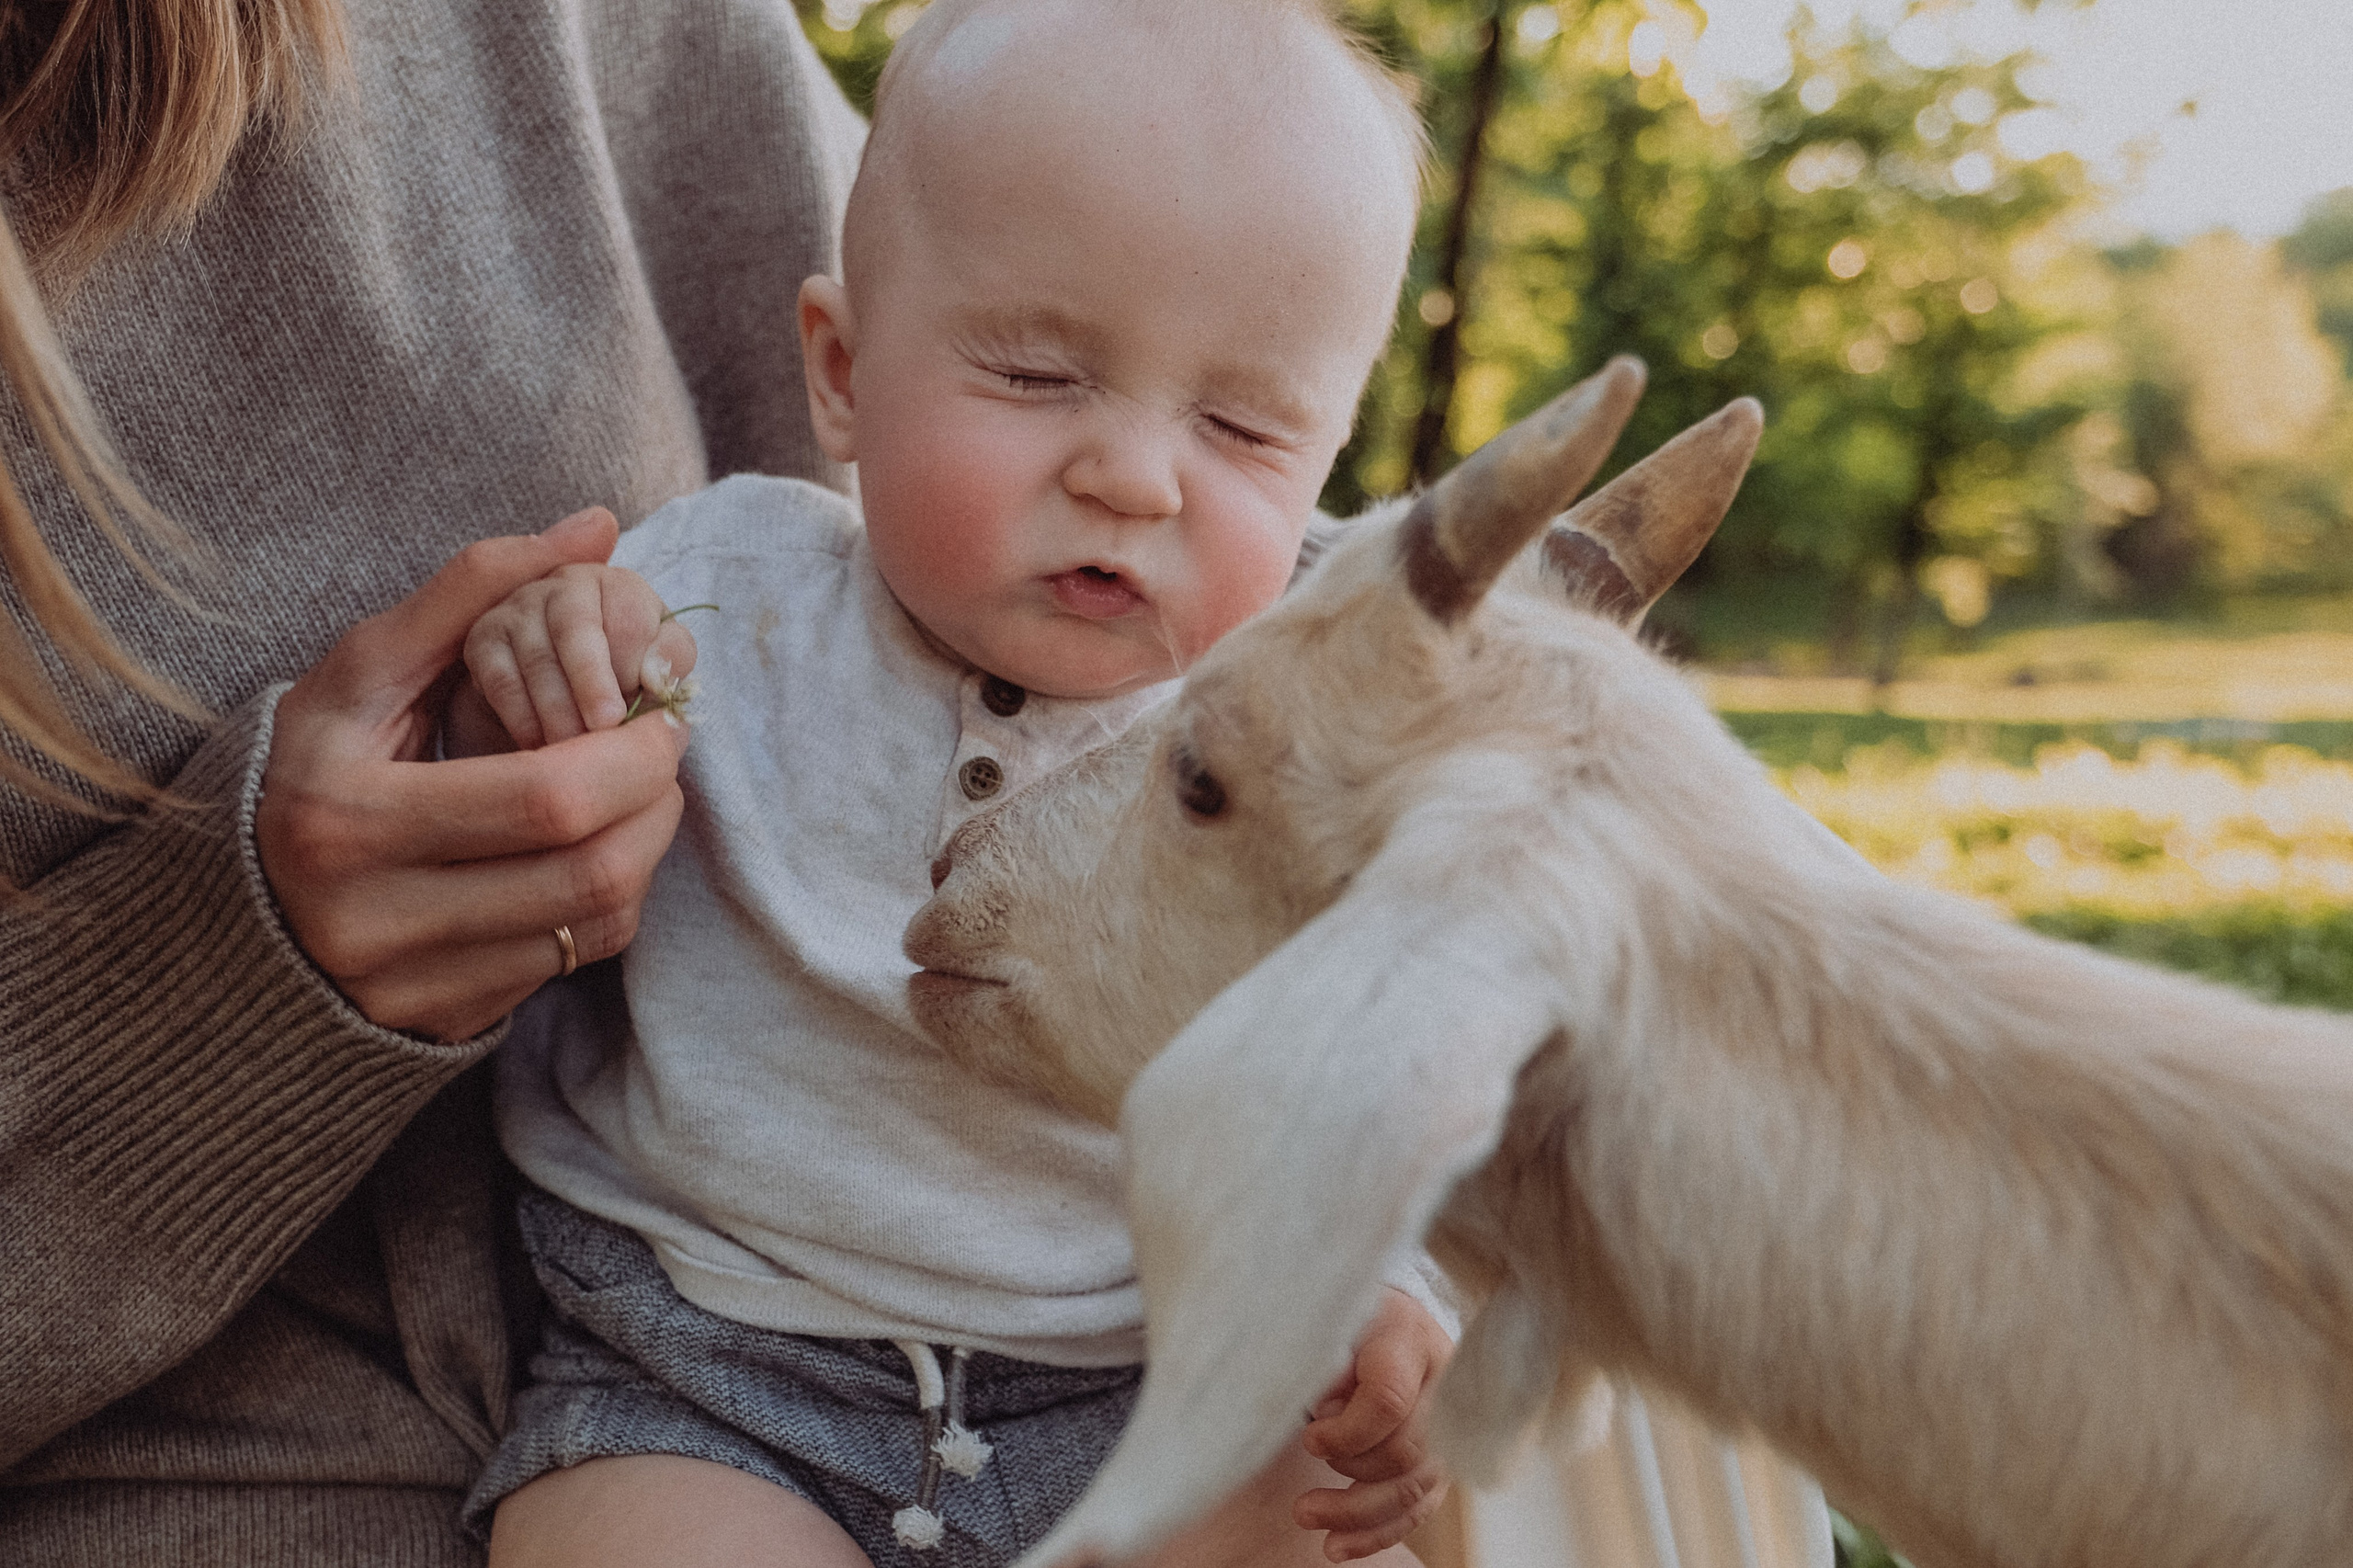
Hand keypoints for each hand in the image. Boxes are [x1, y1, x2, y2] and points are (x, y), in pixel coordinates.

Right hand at [256, 507, 691, 1039]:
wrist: (243, 901)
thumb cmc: (319, 761)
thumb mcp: (367, 668)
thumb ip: (475, 587)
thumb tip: (596, 524)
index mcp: (350, 819)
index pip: (550, 798)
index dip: (635, 753)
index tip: (656, 710)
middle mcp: (373, 918)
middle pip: (590, 870)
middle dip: (655, 799)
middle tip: (661, 749)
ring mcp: (410, 982)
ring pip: (597, 921)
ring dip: (647, 847)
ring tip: (636, 792)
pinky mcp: (445, 1020)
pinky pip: (576, 960)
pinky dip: (609, 898)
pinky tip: (591, 849)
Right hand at [451, 551, 698, 753]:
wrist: (563, 678)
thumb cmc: (625, 665)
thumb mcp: (660, 655)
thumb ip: (670, 659)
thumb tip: (657, 675)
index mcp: (615, 585)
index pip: (627, 616)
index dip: (633, 666)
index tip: (640, 706)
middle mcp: (562, 586)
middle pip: (576, 631)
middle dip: (592, 684)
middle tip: (605, 727)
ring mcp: (516, 610)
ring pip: (537, 661)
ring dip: (559, 712)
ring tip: (579, 750)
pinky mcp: (483, 641)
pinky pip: (502, 682)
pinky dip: (523, 719)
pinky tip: (542, 747)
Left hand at [1295, 1287, 1452, 1560]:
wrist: (1394, 1318)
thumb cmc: (1353, 1318)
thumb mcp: (1332, 1317)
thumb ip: (1324, 1357)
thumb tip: (1326, 1409)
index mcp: (1409, 1341)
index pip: (1388, 1399)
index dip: (1346, 1430)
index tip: (1310, 1438)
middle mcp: (1442, 1387)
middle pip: (1405, 1451)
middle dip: (1350, 1469)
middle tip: (1305, 1464)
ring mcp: (1449, 1429)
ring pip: (1413, 1488)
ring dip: (1357, 1514)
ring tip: (1307, 1516)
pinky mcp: (1441, 1464)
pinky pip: (1416, 1509)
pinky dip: (1376, 1533)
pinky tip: (1337, 1547)